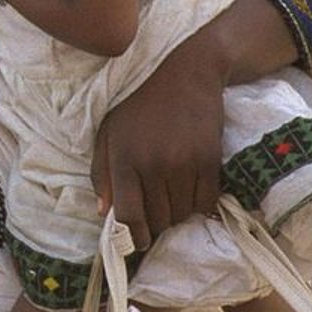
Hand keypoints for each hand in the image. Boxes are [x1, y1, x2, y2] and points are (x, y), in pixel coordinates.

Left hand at [91, 31, 224, 250]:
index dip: (133, 237)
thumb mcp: (109, 131)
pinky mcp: (209, 160)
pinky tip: (191, 191)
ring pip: (183, 215)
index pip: (128, 216)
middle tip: (155, 211)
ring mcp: (184, 164)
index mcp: (124, 158)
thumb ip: (102, 172)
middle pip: (158, 220)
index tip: (138, 241)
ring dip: (177, 214)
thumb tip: (104, 213)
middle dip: (155, 224)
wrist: (184, 71)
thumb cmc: (137, 101)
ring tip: (171, 197)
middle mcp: (153, 165)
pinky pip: (206, 203)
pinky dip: (199, 205)